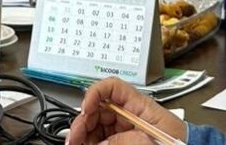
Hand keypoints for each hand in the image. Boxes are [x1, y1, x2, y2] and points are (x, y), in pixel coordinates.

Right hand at [67, 77, 185, 144]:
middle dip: (82, 121)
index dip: (95, 94)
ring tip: (75, 144)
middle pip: (98, 108)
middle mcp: (129, 114)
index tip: (86, 109)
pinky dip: (90, 142)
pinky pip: (101, 139)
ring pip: (95, 125)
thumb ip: (126, 141)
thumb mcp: (152, 141)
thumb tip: (100, 144)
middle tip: (73, 138)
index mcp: (139, 105)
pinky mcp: (122, 141)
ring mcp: (124, 129)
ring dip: (82, 134)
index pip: (112, 87)